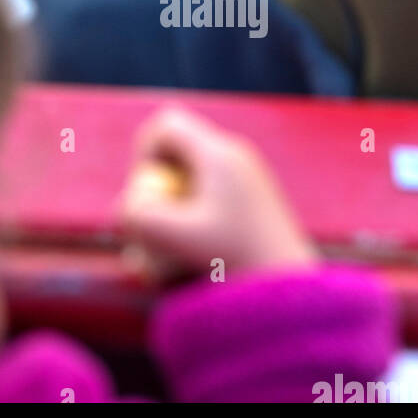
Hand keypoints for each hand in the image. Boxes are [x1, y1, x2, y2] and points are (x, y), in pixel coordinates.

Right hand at [118, 107, 316, 282]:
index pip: (166, 124)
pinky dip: (195, 223)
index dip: (144, 151)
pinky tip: (197, 259)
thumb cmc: (236, 263)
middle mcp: (237, 157)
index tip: (146, 191)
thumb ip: (137, 218)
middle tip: (153, 222)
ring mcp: (249, 180)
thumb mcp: (174, 239)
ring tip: (169, 253)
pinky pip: (211, 198)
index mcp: (219, 153)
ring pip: (193, 177)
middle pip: (178, 151)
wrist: (296, 293)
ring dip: (173, 210)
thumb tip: (122, 209)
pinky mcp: (256, 203)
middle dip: (156, 185)